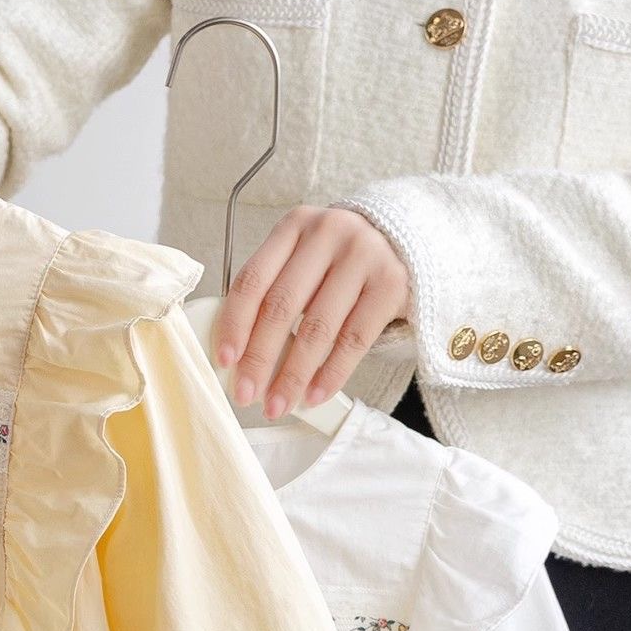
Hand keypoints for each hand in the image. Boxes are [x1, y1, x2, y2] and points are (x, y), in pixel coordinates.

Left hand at [213, 207, 410, 418]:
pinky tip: (314, 395)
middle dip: (259, 359)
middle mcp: (328, 234)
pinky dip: (331, 373)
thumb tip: (238, 357)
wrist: (405, 242)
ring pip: (317, 328)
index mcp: (294, 227)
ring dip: (293, 375)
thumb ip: (271, 293)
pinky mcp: (392, 283)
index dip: (234, 324)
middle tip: (245, 394)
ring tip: (278, 404)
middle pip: (281, 307)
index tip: (224, 361)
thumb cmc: (338, 261)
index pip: (253, 280)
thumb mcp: (302, 260)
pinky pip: (354, 339)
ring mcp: (364, 256)